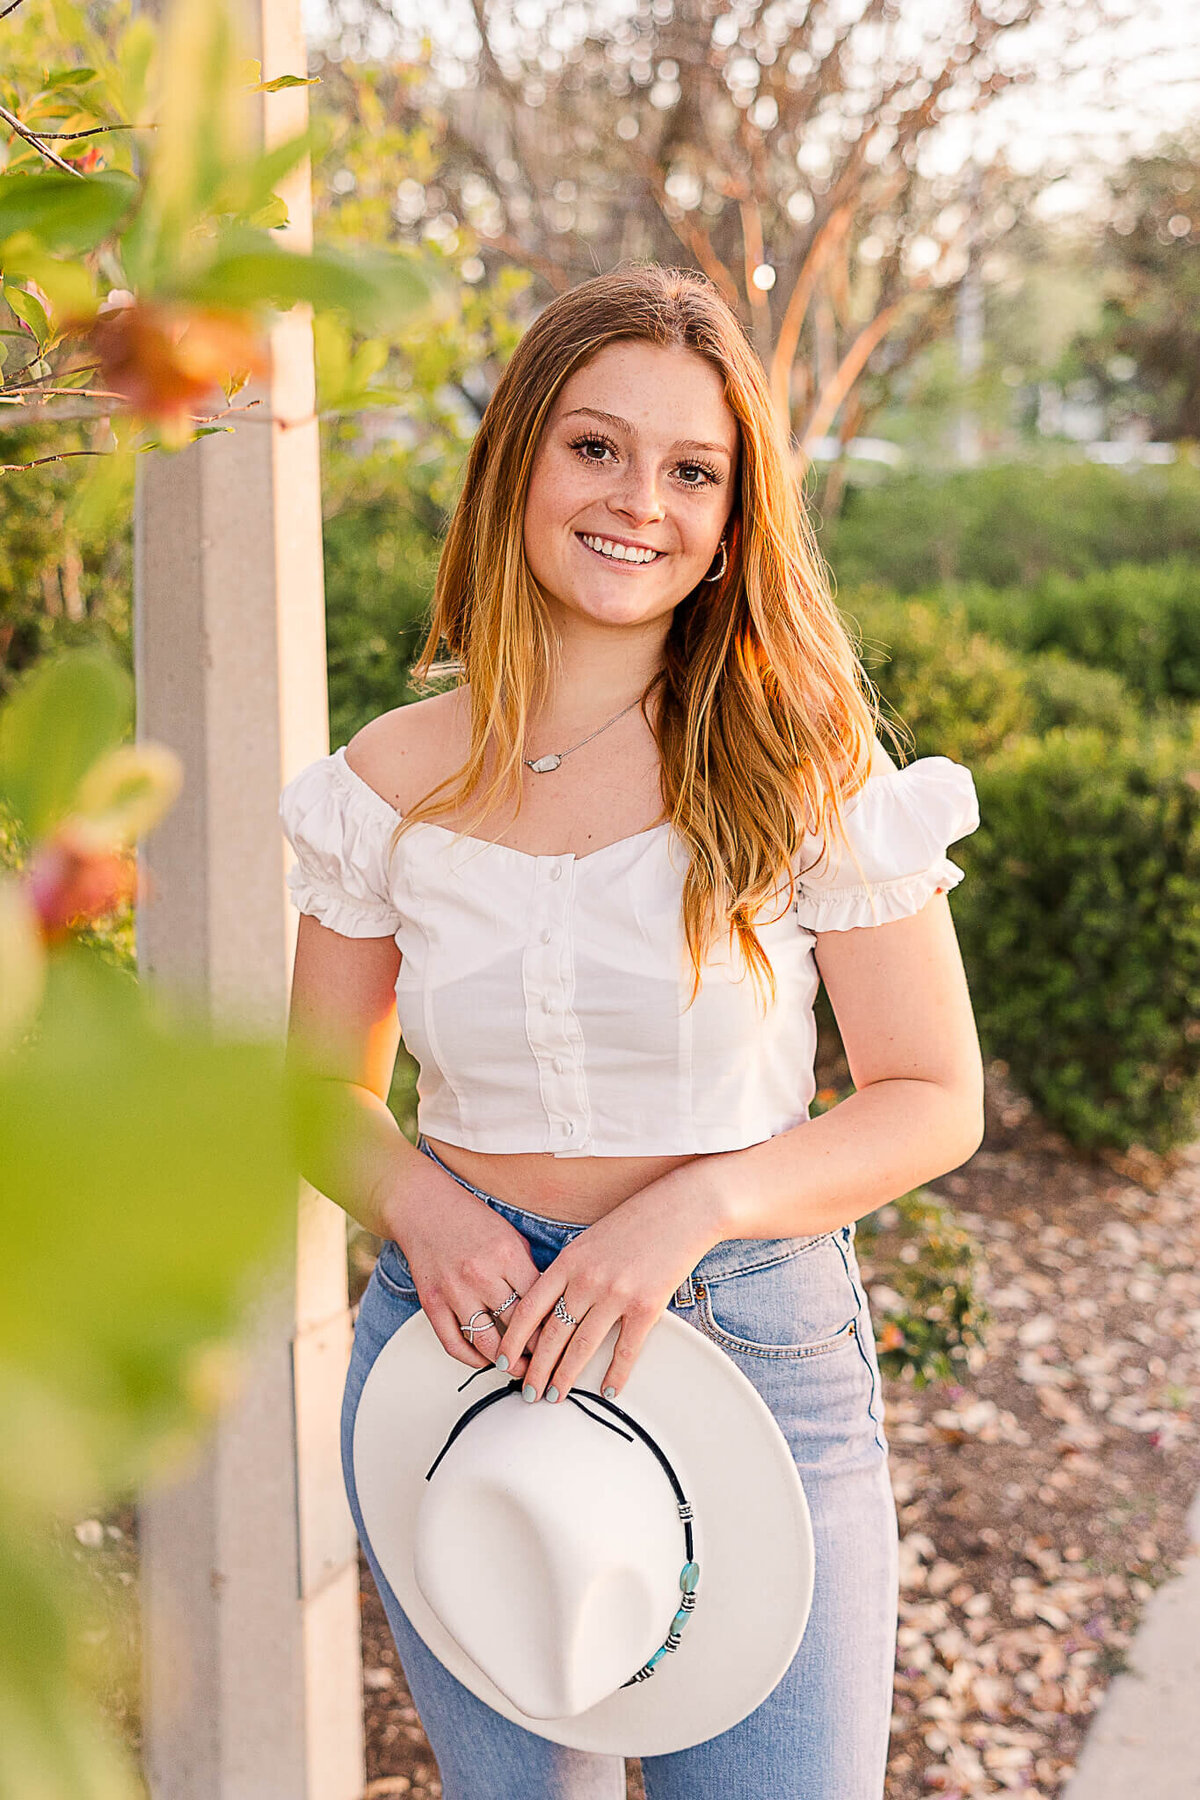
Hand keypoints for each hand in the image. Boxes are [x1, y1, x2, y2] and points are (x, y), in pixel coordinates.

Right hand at [388, 1167, 541, 1377]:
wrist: (424, 1208)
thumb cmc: (471, 1222)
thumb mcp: (511, 1237)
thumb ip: (529, 1271)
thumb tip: (552, 1306)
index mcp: (506, 1255)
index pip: (539, 1304)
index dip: (555, 1328)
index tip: (564, 1341)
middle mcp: (480, 1274)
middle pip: (516, 1327)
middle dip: (536, 1352)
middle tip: (548, 1364)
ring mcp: (454, 1291)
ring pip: (487, 1342)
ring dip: (506, 1363)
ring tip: (520, 1370)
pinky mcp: (432, 1303)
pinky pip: (454, 1344)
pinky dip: (472, 1359)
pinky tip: (486, 1360)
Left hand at [494, 1174, 723, 1402]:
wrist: (683, 1208)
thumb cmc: (637, 1220)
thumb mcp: (590, 1238)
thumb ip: (570, 1270)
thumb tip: (552, 1307)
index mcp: (569, 1260)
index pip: (529, 1308)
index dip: (512, 1339)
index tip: (502, 1360)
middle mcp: (587, 1279)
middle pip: (552, 1334)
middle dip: (536, 1369)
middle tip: (528, 1392)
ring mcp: (617, 1294)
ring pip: (582, 1347)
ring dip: (566, 1377)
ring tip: (555, 1397)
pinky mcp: (646, 1306)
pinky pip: (626, 1350)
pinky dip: (616, 1374)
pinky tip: (608, 1390)